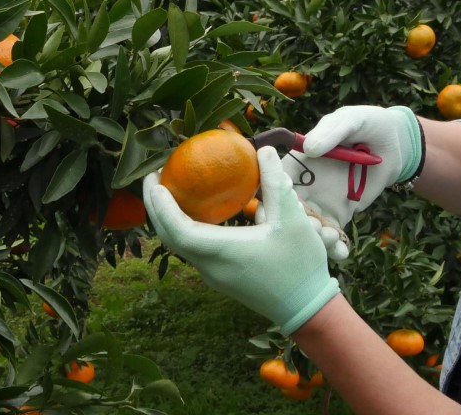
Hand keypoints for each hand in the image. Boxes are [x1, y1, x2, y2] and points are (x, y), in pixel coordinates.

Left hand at [144, 146, 339, 334]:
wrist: (307, 309)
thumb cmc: (300, 265)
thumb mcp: (293, 219)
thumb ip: (276, 183)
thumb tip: (262, 151)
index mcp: (222, 251)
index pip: (177, 230)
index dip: (162, 206)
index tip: (156, 181)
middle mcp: (210, 266)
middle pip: (169, 237)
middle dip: (156, 207)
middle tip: (154, 178)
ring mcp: (213, 275)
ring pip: (179, 245)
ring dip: (168, 218)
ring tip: (169, 190)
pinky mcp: (220, 278)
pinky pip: (192, 250)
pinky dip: (184, 228)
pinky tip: (196, 211)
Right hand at [280, 105, 422, 258]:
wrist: (396, 144)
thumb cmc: (368, 124)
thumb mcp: (350, 121)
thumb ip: (331, 132)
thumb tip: (310, 147)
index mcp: (298, 161)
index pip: (273, 181)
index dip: (271, 196)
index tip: (279, 208)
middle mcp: (304, 184)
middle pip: (286, 211)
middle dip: (293, 225)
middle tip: (311, 229)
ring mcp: (321, 202)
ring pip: (308, 227)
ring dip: (315, 238)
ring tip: (332, 239)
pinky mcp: (340, 214)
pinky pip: (333, 234)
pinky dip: (335, 248)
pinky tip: (343, 252)